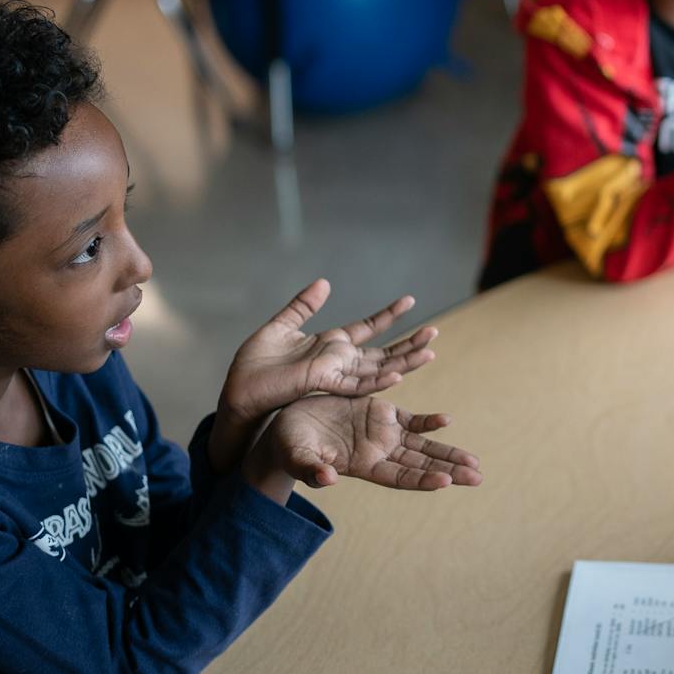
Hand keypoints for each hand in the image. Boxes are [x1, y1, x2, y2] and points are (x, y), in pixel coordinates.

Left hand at [222, 281, 435, 424]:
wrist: (238, 390)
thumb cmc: (254, 365)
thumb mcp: (281, 326)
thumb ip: (303, 306)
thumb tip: (324, 283)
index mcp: (330, 345)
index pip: (368, 328)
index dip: (389, 315)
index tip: (410, 300)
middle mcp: (338, 361)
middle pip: (383, 352)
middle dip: (409, 343)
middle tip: (435, 332)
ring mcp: (334, 374)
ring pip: (378, 370)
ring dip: (404, 362)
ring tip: (430, 351)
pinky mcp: (323, 383)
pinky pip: (356, 384)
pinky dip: (378, 381)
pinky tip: (398, 375)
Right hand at [252, 397, 482, 491]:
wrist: (288, 424)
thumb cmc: (288, 445)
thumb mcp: (297, 456)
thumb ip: (311, 469)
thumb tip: (326, 480)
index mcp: (362, 466)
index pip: (400, 477)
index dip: (422, 479)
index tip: (446, 482)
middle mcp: (378, 453)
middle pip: (421, 464)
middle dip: (449, 470)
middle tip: (478, 477)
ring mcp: (381, 433)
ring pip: (422, 444)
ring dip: (448, 452)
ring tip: (474, 462)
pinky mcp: (379, 413)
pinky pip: (409, 420)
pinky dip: (428, 422)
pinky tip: (446, 422)